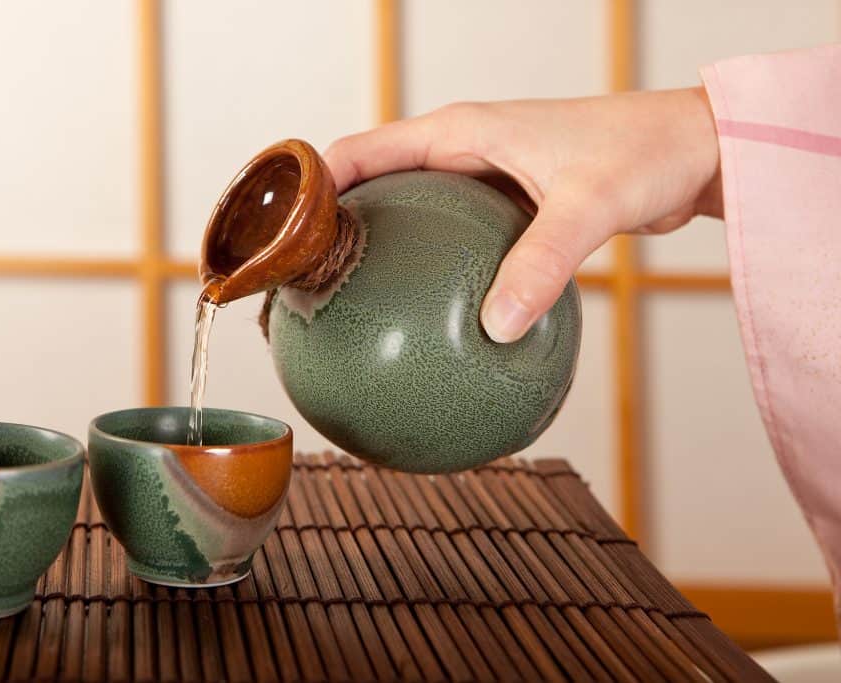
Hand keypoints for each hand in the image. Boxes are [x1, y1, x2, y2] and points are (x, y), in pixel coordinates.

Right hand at [323, 87, 722, 341]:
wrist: (694, 150)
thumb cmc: (643, 154)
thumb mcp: (587, 208)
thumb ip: (539, 264)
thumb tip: (493, 330)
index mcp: (460, 132)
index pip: (361, 151)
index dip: (311, 188)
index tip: (281, 241)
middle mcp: (461, 152)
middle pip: (372, 187)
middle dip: (334, 231)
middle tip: (307, 290)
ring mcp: (482, 182)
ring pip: (409, 219)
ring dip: (379, 256)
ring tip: (350, 311)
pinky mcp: (506, 211)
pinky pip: (450, 244)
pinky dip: (429, 274)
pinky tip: (425, 321)